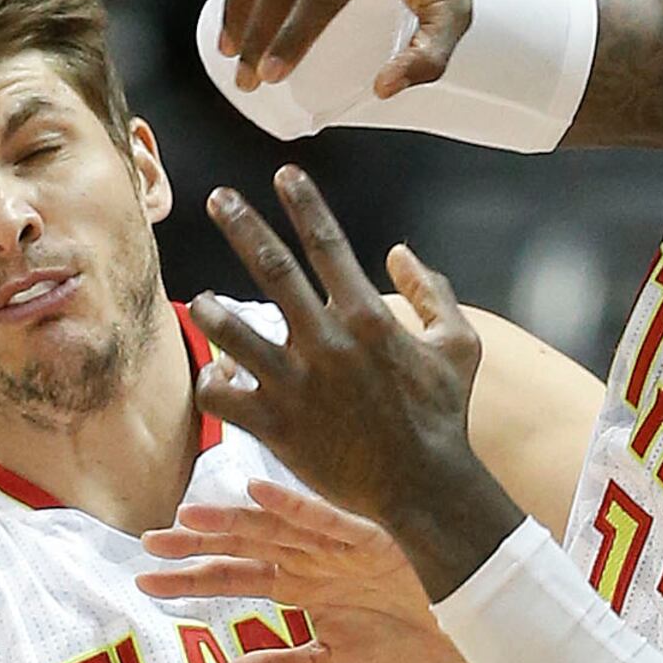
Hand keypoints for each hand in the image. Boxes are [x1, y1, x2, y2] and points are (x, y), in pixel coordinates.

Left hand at [136, 477, 466, 662]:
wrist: (476, 634)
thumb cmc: (413, 641)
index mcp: (305, 586)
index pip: (236, 578)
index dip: (191, 579)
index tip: (144, 580)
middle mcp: (315, 560)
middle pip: (245, 548)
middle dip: (197, 546)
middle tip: (148, 542)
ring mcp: (342, 546)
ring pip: (276, 530)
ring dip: (233, 523)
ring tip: (188, 518)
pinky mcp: (375, 539)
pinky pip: (329, 520)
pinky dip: (296, 507)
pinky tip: (260, 493)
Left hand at [187, 169, 511, 594]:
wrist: (424, 487)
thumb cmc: (443, 415)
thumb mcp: (460, 345)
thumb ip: (433, 292)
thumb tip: (399, 252)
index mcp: (367, 317)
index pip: (327, 243)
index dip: (303, 203)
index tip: (284, 175)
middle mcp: (326, 342)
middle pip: (272, 267)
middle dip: (242, 225)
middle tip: (218, 197)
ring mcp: (297, 384)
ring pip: (233, 331)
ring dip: (212, 310)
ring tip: (202, 300)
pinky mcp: (276, 426)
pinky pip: (223, 396)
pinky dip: (214, 383)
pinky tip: (219, 378)